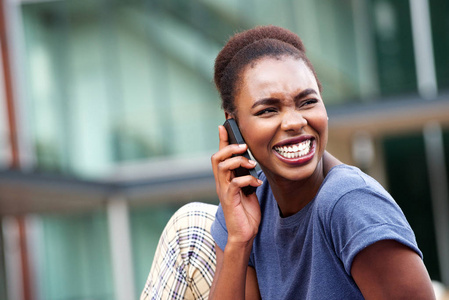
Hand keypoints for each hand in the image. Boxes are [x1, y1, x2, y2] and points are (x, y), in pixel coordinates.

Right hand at [211, 125, 261, 245]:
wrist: (244, 234)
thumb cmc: (246, 211)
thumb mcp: (248, 189)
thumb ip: (247, 175)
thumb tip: (253, 162)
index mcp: (225, 178)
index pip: (220, 155)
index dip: (222, 139)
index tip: (225, 124)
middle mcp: (221, 183)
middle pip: (216, 157)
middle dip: (229, 147)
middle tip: (244, 146)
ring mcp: (224, 191)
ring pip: (222, 167)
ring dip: (238, 161)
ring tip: (251, 164)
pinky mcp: (229, 200)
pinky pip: (234, 183)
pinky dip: (247, 179)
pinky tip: (257, 183)